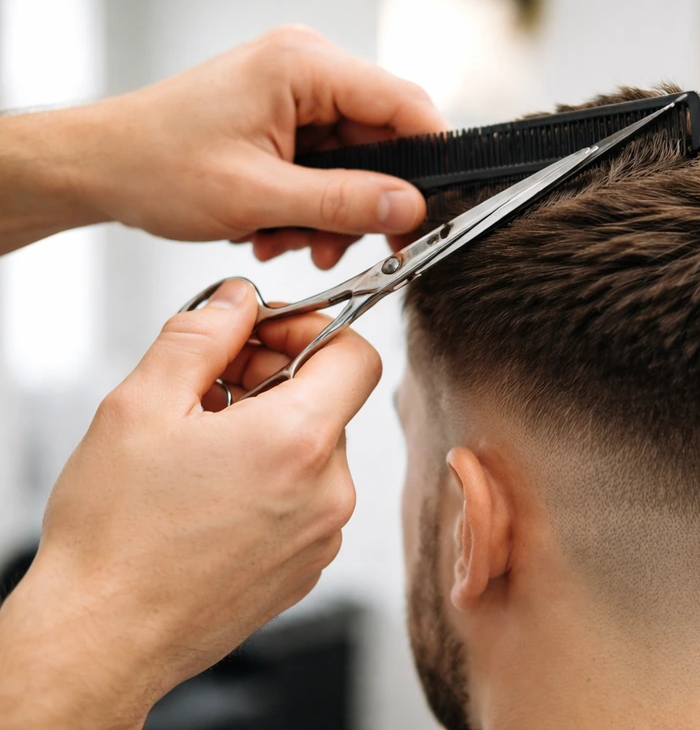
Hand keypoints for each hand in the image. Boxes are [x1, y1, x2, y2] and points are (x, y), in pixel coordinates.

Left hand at [0, 25, 445, 265]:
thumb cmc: (155, 165)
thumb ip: (343, 203)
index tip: (435, 211)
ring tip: (290, 241)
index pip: (403, 102)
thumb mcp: (258, 196)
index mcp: (303, 65)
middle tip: (345, 247)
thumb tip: (409, 207)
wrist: (100, 168)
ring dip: (333, 213)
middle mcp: (306, 70)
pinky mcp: (285, 120)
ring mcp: (296, 95)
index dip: (430, 159)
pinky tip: (277, 229)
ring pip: (356, 162)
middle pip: (382, 139)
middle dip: (366, 201)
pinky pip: (327, 168)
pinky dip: (311, 206)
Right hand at [0, 279, 379, 728]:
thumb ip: (201, 335)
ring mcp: (323, 535)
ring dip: (268, 430)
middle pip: (329, 402)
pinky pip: (306, 497)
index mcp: (299, 442)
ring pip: (314, 450)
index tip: (265, 334)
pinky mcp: (308, 565)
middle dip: (274, 378)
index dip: (311, 328)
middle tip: (210, 386)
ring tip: (201, 446)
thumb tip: (237, 301)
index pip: (356, 354)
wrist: (103, 637)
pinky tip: (213, 490)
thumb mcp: (142, 405)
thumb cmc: (117, 535)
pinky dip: (271, 479)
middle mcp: (328, 491)